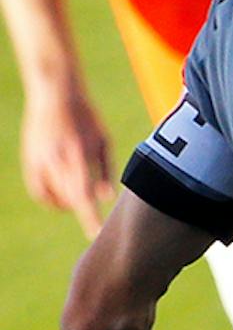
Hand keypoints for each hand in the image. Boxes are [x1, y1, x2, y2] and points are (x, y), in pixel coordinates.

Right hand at [21, 78, 112, 237]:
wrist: (54, 93)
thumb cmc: (86, 117)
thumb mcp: (103, 141)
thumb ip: (104, 171)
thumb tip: (105, 199)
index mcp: (79, 155)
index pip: (84, 195)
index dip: (89, 218)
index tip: (96, 236)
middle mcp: (56, 160)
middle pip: (70, 200)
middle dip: (84, 212)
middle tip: (96, 216)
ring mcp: (40, 160)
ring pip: (54, 199)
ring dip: (68, 205)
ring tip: (81, 199)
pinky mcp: (30, 160)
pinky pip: (39, 191)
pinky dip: (51, 199)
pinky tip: (63, 195)